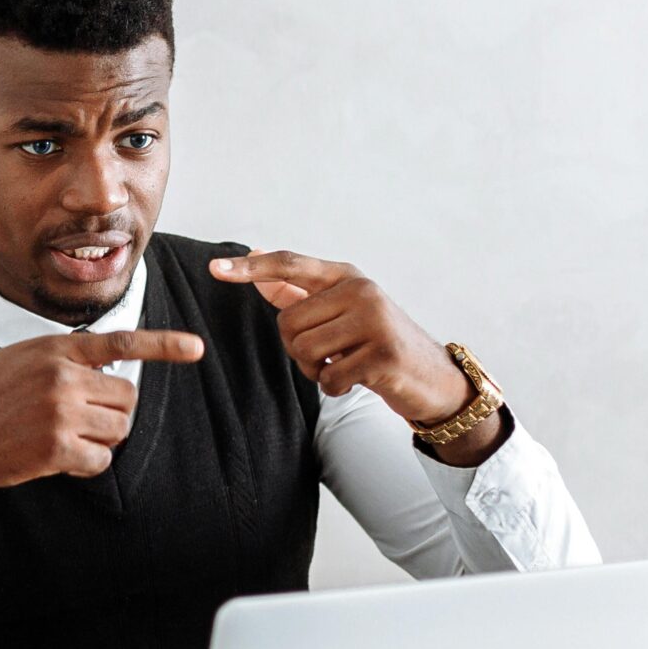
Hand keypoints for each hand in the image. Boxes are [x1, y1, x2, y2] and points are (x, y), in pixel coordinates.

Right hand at [0, 328, 206, 545]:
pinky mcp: (56, 448)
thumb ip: (61, 361)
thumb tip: (107, 376)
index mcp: (54, 348)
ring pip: (118, 428)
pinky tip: (54, 459)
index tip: (196, 347)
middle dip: (111, 413)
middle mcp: (62, 375)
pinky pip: (100, 461)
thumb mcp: (17, 360)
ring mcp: (60, 411)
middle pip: (127, 397)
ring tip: (59, 438)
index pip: (120, 341)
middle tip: (78, 422)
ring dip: (99, 439)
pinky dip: (86, 465)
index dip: (163, 345)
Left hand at [208, 249, 472, 425]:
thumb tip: (255, 261)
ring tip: (343, 365)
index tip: (214, 268)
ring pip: (305, 350)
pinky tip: (356, 381)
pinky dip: (334, 387)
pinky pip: (329, 377)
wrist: (432, 377)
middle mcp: (361, 291)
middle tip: (328, 354)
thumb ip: (298, 290)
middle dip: (297, 348)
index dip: (251, 268)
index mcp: (347, 276)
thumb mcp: (343, 310)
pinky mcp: (383, 355)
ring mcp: (375, 321)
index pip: (291, 265)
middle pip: (288, 322)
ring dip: (316, 370)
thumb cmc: (377, 342)